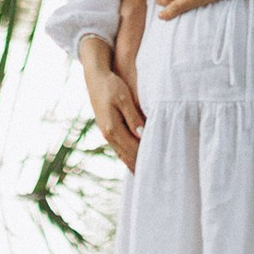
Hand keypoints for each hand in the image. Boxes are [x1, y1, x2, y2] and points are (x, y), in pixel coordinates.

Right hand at [81, 43, 143, 173]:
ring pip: (122, 154)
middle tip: (155, 176)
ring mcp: (106, 133)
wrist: (95, 78)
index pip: (133, 149)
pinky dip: (127, 156)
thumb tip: (142, 135)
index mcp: (112, 128)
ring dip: (133, 163)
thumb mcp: (124, 98)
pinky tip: (134, 162)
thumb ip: (133, 117)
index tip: (158, 166)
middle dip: (140, 165)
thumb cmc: (112, 85)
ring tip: (146, 174)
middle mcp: (108, 134)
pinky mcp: (107, 129)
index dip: (145, 158)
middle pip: (127, 155)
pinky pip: (119, 148)